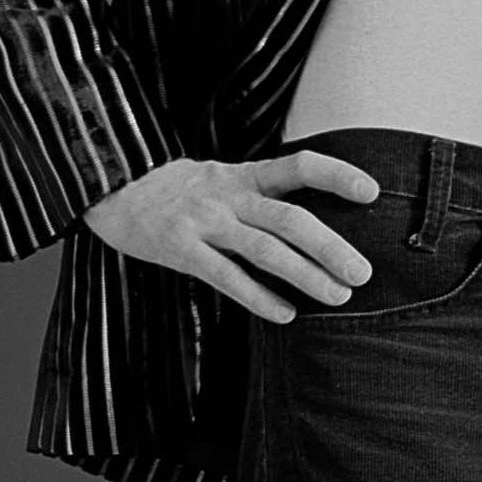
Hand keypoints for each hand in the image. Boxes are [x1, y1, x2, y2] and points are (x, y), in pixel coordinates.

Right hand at [80, 152, 379, 322]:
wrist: (110, 185)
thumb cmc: (176, 189)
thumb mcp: (221, 176)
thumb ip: (259, 193)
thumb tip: (312, 220)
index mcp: (244, 175)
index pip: (299, 166)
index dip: (337, 175)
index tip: (371, 191)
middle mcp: (229, 196)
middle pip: (290, 218)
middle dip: (331, 246)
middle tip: (364, 272)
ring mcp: (204, 222)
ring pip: (264, 250)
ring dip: (305, 274)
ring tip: (338, 295)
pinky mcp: (180, 249)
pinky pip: (226, 276)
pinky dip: (258, 296)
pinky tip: (286, 314)